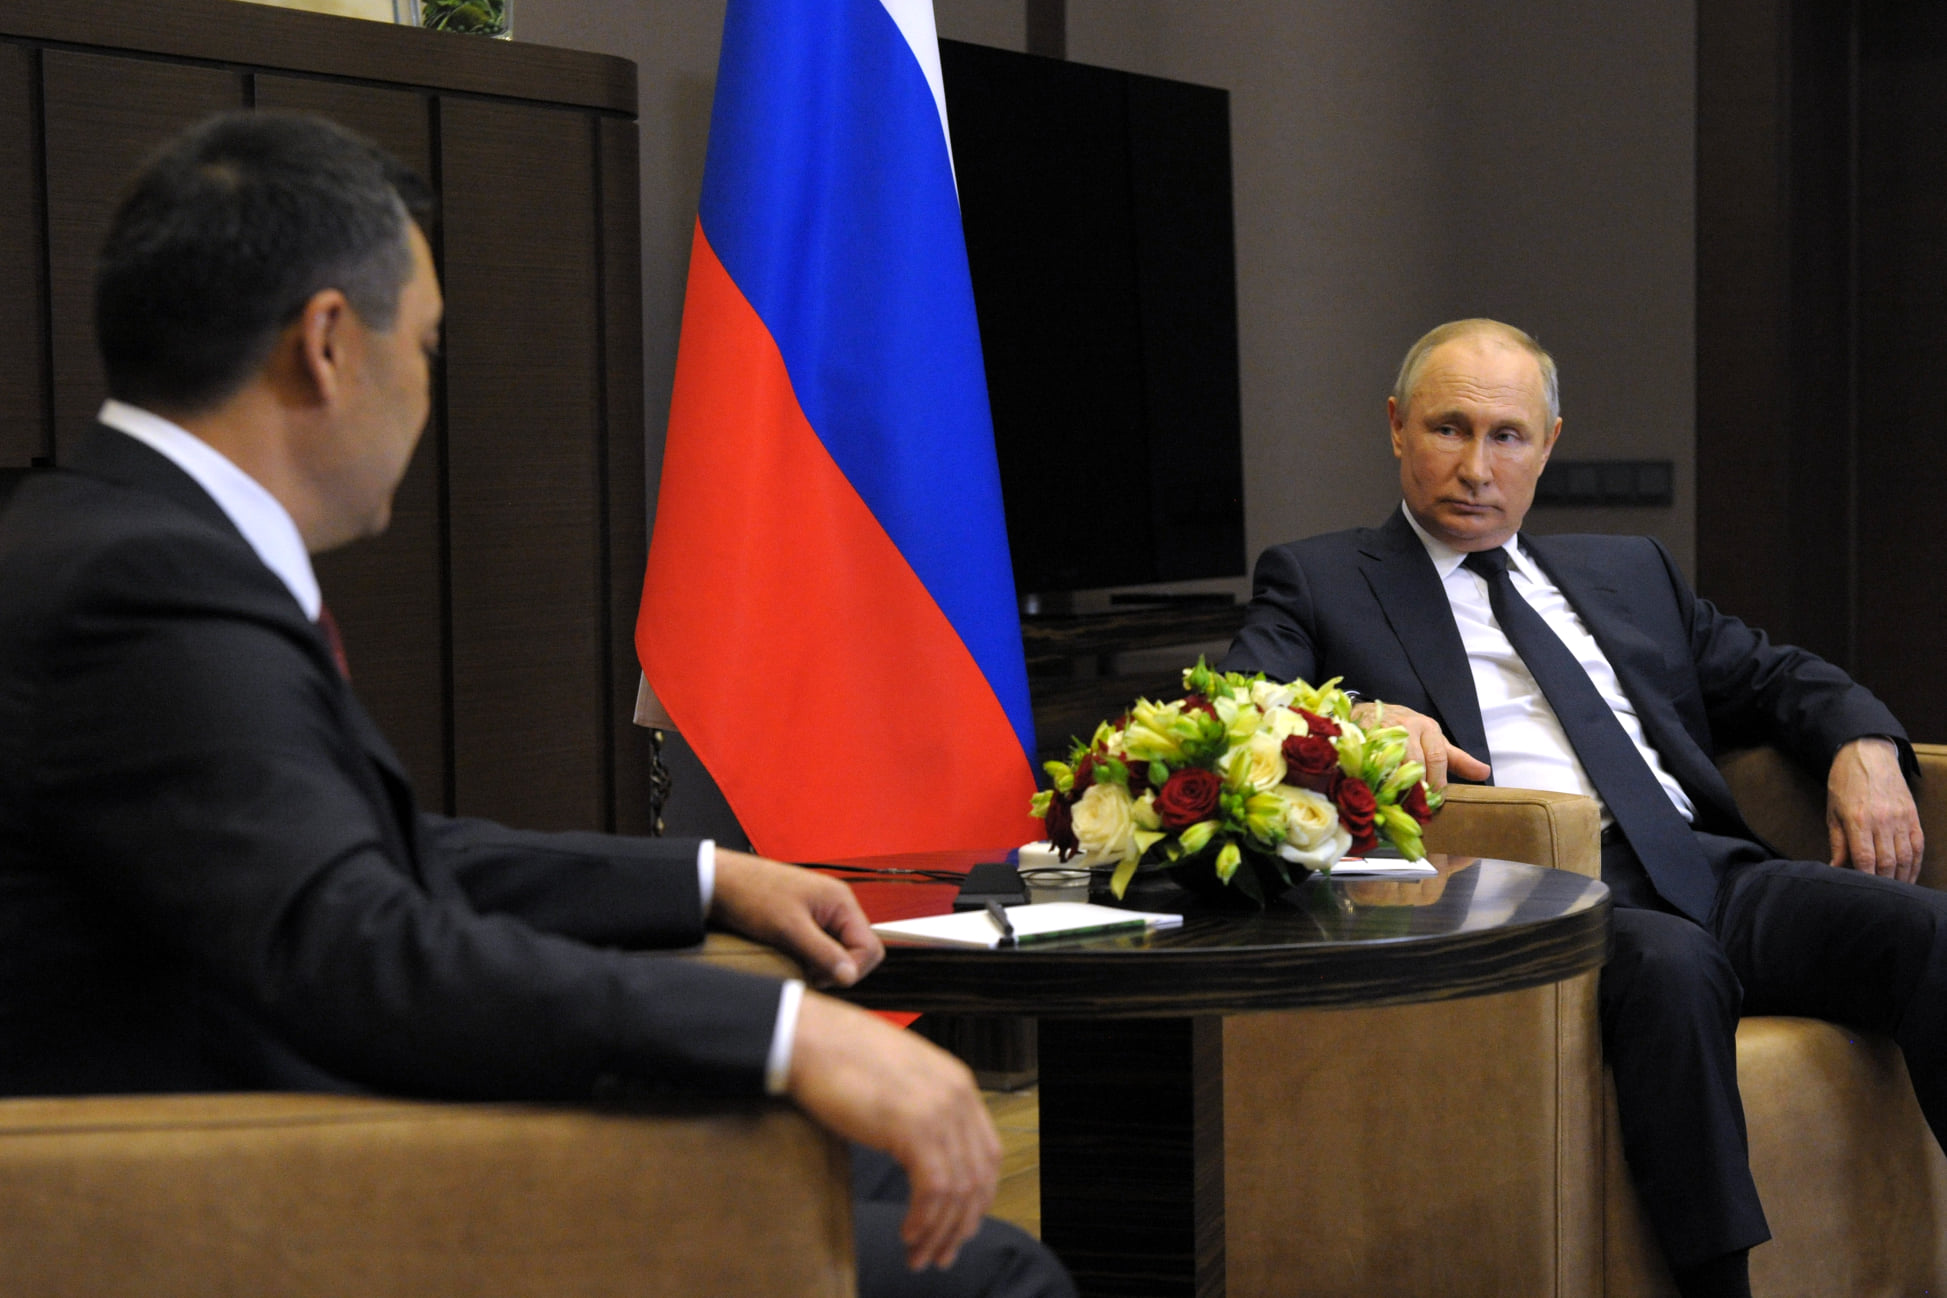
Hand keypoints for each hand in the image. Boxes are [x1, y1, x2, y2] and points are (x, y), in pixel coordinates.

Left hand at [710, 851, 883, 987]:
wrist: (721, 882)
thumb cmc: (753, 896)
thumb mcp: (789, 930)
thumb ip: (823, 954)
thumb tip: (850, 978)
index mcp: (842, 902)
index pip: (870, 948)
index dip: (851, 969)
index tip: (819, 977)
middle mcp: (838, 906)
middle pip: (859, 951)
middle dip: (839, 968)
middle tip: (809, 973)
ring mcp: (824, 912)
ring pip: (840, 950)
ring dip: (823, 964)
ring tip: (796, 963)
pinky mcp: (808, 920)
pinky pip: (824, 946)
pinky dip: (812, 958)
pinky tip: (792, 957)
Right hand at [788, 992, 999, 1270]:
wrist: (811, 1039)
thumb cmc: (843, 1058)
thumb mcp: (900, 1080)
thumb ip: (922, 1107)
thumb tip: (926, 1153)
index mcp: (958, 1083)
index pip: (988, 1153)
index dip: (978, 1197)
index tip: (959, 1225)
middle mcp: (958, 1095)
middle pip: (979, 1177)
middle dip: (963, 1224)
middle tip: (942, 1254)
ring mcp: (939, 1110)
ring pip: (958, 1189)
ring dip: (940, 1231)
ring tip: (921, 1256)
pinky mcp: (914, 1127)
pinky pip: (934, 1188)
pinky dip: (925, 1219)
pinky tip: (909, 1233)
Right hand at [1350, 701, 1489, 788]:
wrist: (1368, 712)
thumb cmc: (1406, 730)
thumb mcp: (1434, 741)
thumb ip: (1457, 759)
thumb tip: (1485, 772)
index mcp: (1428, 728)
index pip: (1438, 758)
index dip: (1437, 782)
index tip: (1436, 801)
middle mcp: (1407, 727)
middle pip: (1416, 761)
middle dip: (1419, 787)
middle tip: (1419, 807)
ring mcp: (1384, 731)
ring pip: (1395, 762)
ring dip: (1399, 785)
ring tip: (1401, 802)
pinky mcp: (1364, 737)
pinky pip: (1372, 761)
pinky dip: (1377, 778)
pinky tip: (1379, 790)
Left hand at [1826, 737, 1923, 880]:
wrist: (1867, 754)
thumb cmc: (1844, 784)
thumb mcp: (1832, 812)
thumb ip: (1837, 842)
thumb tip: (1835, 868)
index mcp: (1859, 820)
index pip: (1866, 858)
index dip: (1866, 878)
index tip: (1863, 891)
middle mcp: (1882, 820)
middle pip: (1888, 862)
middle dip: (1884, 883)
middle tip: (1878, 896)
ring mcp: (1900, 818)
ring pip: (1906, 857)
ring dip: (1901, 878)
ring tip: (1894, 892)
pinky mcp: (1912, 816)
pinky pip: (1918, 846)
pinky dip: (1915, 864)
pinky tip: (1909, 876)